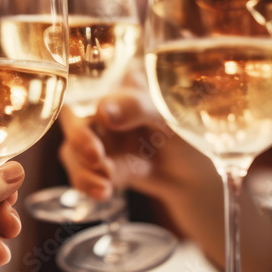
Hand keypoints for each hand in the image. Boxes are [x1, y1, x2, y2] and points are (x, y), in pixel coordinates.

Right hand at [58, 72, 271, 271]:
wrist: (199, 174)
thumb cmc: (191, 132)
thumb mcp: (168, 114)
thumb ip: (138, 107)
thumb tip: (104, 112)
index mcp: (122, 80)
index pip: (88, 82)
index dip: (82, 102)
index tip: (102, 124)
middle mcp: (105, 104)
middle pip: (73, 117)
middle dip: (79, 142)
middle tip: (96, 159)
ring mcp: (100, 134)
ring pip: (72, 148)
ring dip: (83, 169)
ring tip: (104, 186)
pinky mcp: (99, 160)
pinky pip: (80, 170)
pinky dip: (87, 182)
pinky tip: (103, 192)